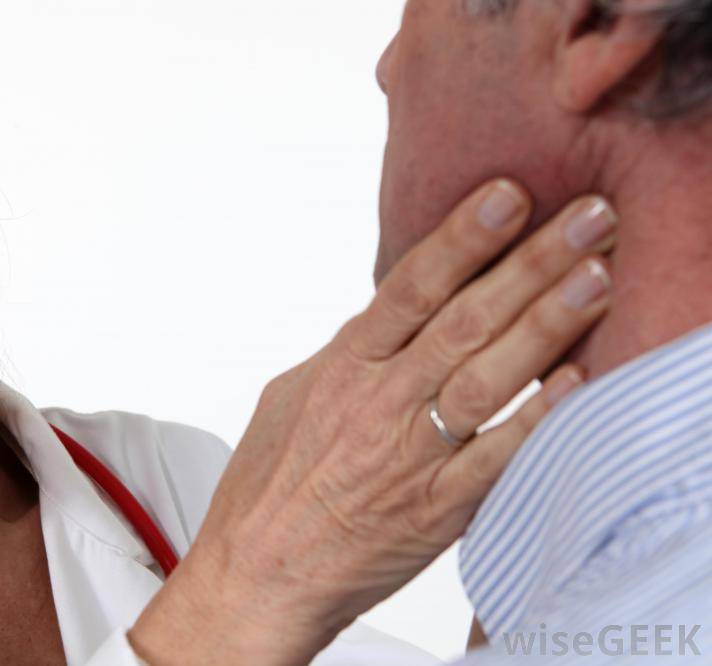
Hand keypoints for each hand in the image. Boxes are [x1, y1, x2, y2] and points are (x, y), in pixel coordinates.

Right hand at [129, 179, 616, 664]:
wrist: (256, 574)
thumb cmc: (268, 486)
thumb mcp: (291, 397)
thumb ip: (348, 353)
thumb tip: (389, 315)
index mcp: (342, 368)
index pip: (409, 287)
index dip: (461, 237)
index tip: (508, 194)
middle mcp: (378, 403)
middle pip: (463, 320)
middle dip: (530, 262)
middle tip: (588, 216)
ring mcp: (409, 457)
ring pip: (486, 378)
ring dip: (546, 325)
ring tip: (595, 278)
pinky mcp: (434, 511)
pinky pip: (495, 460)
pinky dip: (536, 421)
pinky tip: (573, 382)